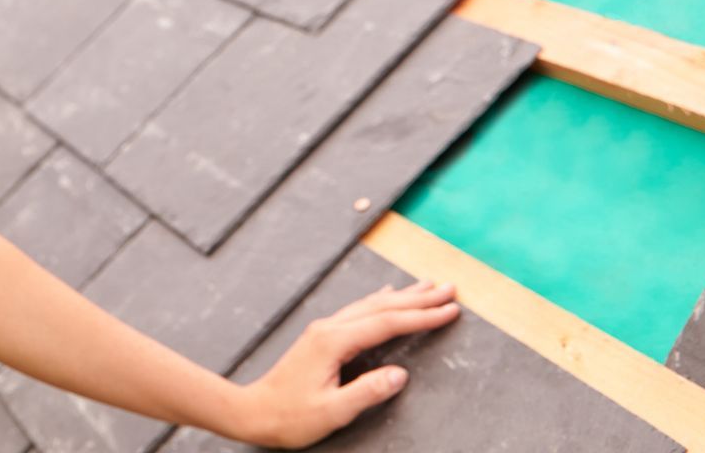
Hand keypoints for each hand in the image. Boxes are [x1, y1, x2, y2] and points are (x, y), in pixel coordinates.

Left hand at [230, 279, 458, 448]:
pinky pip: (358, 312)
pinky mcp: (321, 337)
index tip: (450, 310)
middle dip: (418, 299)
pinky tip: (387, 296)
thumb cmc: (291, 415)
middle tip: (449, 289)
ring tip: (427, 288)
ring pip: (370, 305)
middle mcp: (329, 328)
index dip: (421, 317)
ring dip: (401, 297)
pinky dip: (380, 303)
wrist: (254, 411)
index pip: (386, 324)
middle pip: (381, 307)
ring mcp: (324, 330)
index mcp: (334, 342)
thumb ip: (368, 391)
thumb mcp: (333, 411)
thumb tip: (401, 374)